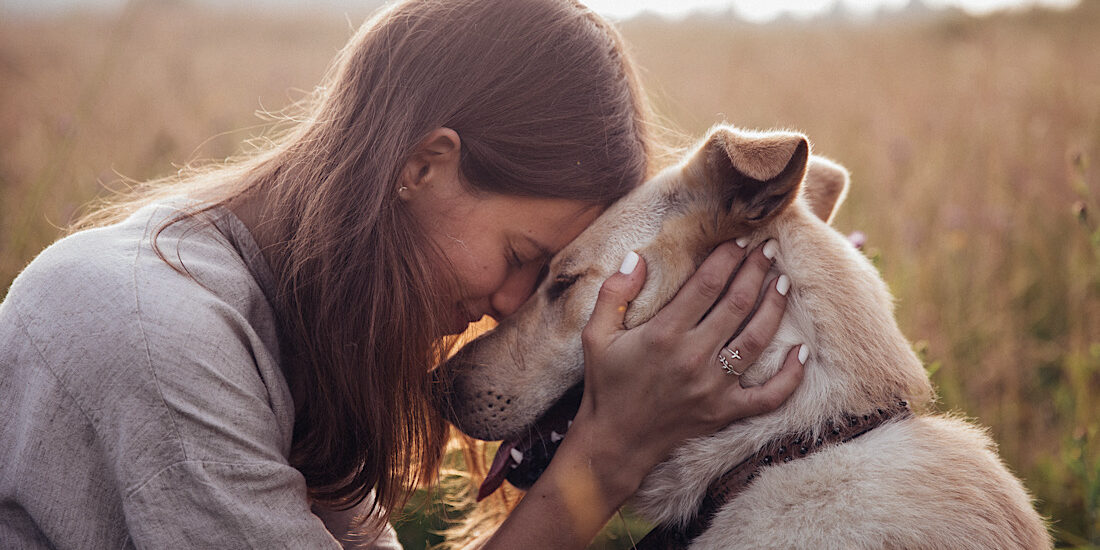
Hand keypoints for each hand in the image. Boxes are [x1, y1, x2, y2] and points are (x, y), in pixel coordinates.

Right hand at [574, 239, 805, 494]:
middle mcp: (693, 358)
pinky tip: (802, 352)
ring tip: (783, 283)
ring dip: (774, 308)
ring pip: (757, 339)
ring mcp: (713, 388)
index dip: (727, 258)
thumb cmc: (606, 385)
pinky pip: (769, 395)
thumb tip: (637, 257)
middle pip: (737, 304)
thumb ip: (614, 294)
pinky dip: (791, 376)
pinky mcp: (725, 412)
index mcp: (663, 334)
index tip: (739, 240)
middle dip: (756, 271)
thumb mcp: (596, 335)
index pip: (706, 284)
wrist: (615, 443)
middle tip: (768, 249)